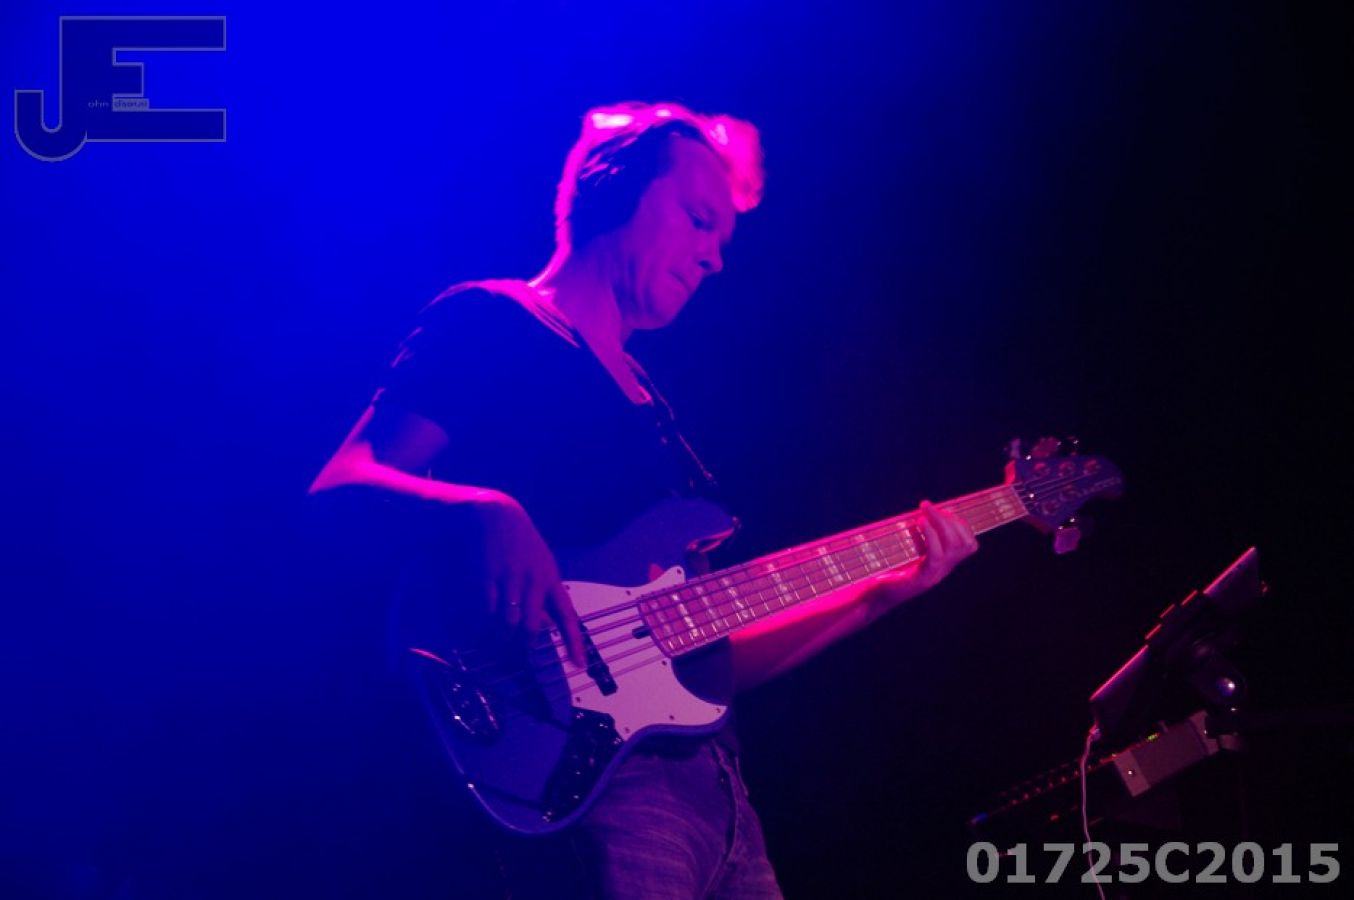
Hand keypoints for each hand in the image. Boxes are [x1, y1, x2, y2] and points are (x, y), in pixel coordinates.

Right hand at [467, 490, 586, 666]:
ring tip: (500, 637)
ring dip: (503, 635)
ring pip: (509, 621)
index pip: (568, 616)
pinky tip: (485, 621)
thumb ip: (544, 593)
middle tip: (520, 655)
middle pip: (532, 626)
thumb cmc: (522, 543)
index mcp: (551, 579)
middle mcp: (535, 580)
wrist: (497, 515)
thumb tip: (544, 625)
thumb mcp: (541, 564)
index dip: (574, 643)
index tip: (580, 665)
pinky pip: (490, 609)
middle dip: (525, 645)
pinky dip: (487, 621)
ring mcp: (512, 578)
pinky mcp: (490, 576)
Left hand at [866, 500, 978, 615]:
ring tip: (924, 510)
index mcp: (944, 563)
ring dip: (941, 522)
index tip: (941, 510)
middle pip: (965, 543)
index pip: (969, 543)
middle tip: (928, 507)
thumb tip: (923, 511)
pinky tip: (920, 522)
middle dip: (950, 519)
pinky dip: (931, 535)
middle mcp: (944, 570)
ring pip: (954, 547)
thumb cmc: (888, 569)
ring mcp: (935, 576)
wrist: (875, 596)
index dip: (959, 524)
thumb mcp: (908, 550)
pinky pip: (936, 556)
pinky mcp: (923, 579)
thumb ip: (919, 536)